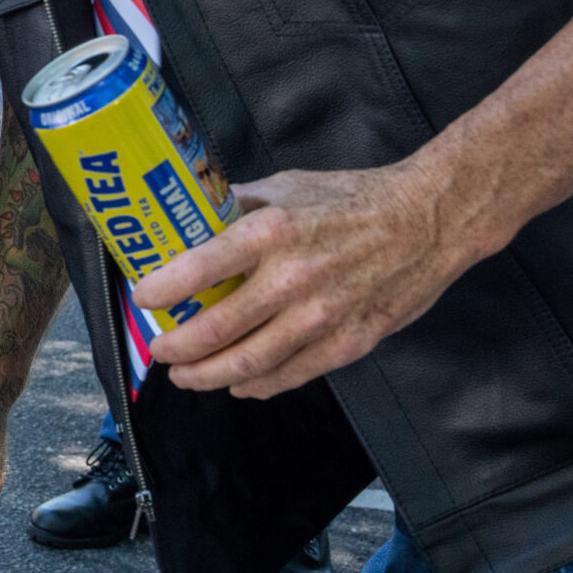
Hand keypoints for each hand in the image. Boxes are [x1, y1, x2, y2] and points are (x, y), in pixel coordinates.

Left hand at [132, 159, 480, 398]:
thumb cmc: (356, 199)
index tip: (143, 299)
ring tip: (186, 376)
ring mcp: (321, 316)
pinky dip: (257, 386)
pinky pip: (291, 375)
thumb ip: (238, 204)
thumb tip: (193, 211)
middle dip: (177, 348)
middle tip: (160, 350)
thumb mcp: (287, 187)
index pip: (198, 269)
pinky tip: (238, 385)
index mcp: (271, 233)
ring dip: (207, 376)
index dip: (161, 291)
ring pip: (248, 364)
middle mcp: (292, 278)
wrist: (429, 221)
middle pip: (216, 329)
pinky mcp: (349, 342)